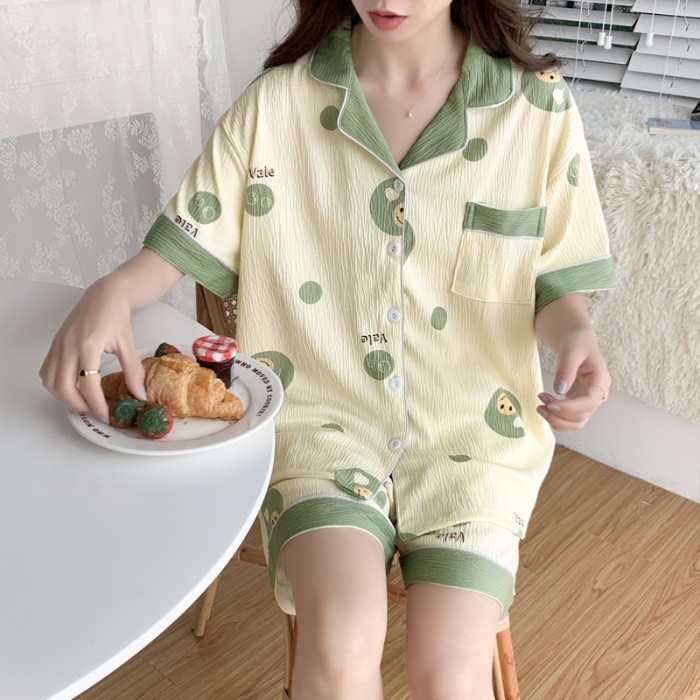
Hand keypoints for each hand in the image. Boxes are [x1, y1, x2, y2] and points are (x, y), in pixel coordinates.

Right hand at [39, 277, 145, 422]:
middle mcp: (68, 346)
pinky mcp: (54, 344)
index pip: (88, 384)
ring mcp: (58, 345)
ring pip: (50, 381)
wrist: (105, 294)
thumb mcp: (128, 344)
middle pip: (63, 387)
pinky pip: (46, 370)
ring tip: (83, 401)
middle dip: (78, 405)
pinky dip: (55, 384)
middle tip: (94, 411)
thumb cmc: (116, 315)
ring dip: (64, 397)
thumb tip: (139, 395)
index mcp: (88, 345)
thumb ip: (133, 371)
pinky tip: (72, 385)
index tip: (107, 415)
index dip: (97, 404)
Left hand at [537, 329, 610, 431]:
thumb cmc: (576, 341)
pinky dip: (556, 419)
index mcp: (600, 380)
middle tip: (540, 401)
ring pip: (576, 422)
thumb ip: (566, 370)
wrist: (576, 340)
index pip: (589, 402)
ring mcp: (588, 399)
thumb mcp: (570, 350)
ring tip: (540, 408)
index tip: (550, 404)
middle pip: (582, 416)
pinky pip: (569, 418)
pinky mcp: (578, 402)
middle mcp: (597, 394)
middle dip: (559, 414)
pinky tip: (545, 409)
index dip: (570, 408)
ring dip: (557, 421)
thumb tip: (559, 390)